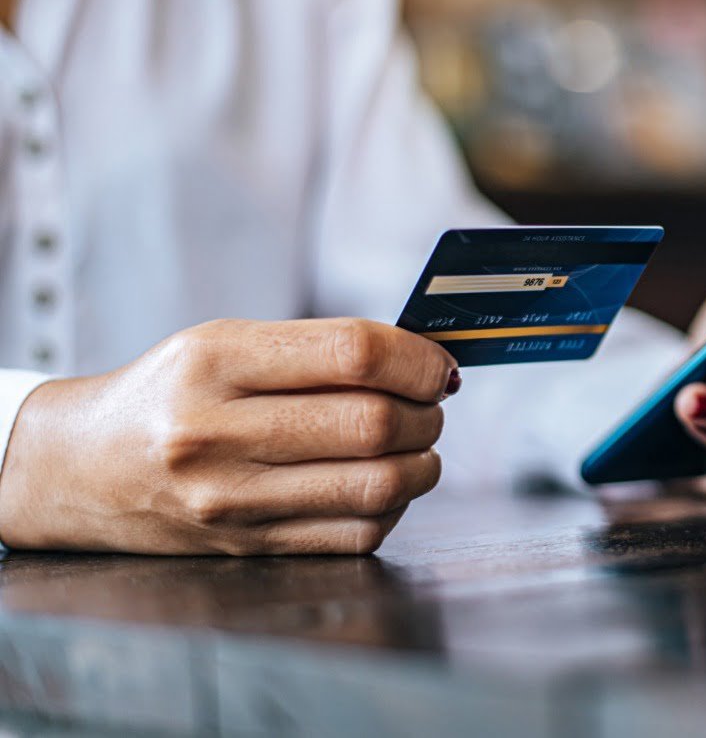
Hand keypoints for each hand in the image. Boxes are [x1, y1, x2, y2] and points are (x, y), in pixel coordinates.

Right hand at [0, 318, 457, 554]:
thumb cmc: (169, 394)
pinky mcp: (247, 548)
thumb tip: (427, 363)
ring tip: (417, 444)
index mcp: (216, 361)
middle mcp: (217, 433)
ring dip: (423, 463)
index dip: (418, 359)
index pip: (354, 354)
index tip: (438, 365)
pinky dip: (393, 507)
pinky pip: (357, 534)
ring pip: (377, 486)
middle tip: (431, 404)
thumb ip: (321, 349)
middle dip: (427, 413)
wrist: (82, 468)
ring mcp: (230, 500)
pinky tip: (384, 482)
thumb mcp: (225, 343)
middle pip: (374, 423)